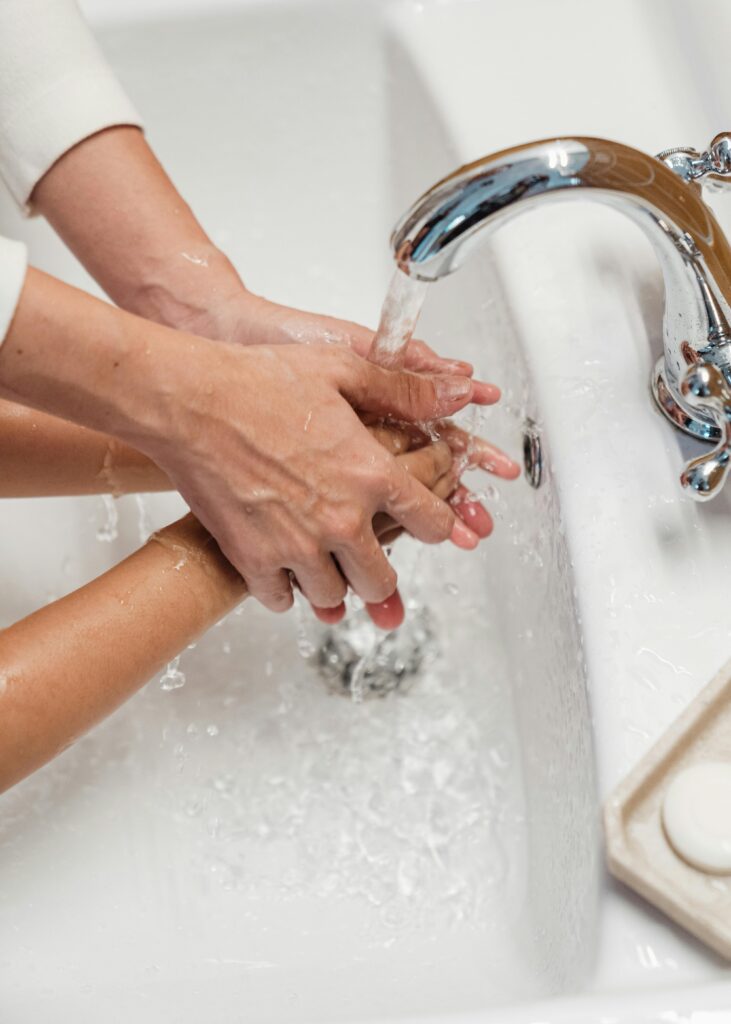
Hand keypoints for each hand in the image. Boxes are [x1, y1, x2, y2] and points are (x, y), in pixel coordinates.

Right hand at [144, 338, 491, 614]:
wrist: (188, 402)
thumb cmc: (258, 381)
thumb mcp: (342, 371)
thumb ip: (405, 392)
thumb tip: (461, 397)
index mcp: (371, 475)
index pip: (431, 524)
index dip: (434, 525)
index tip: (422, 523)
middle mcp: (341, 520)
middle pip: (383, 580)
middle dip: (380, 571)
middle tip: (367, 558)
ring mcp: (296, 546)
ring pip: (334, 595)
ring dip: (333, 582)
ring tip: (322, 560)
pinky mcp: (253, 560)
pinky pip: (282, 601)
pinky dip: (285, 589)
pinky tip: (281, 566)